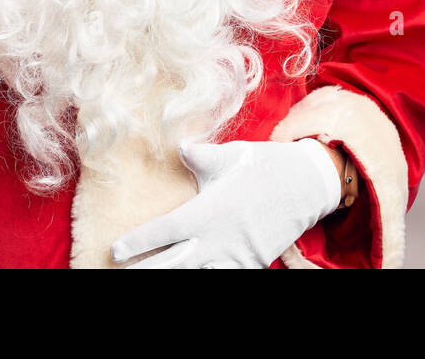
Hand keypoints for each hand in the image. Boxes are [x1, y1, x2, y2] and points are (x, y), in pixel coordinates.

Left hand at [111, 138, 342, 268]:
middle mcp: (218, 238)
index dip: (138, 243)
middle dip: (146, 270)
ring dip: (172, 276)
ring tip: (151, 276)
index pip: (164, 231)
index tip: (115, 249)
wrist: (308, 184)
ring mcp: (236, 255)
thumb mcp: (233, 155)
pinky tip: (191, 275)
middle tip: (121, 272)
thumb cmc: (266, 165)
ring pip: (196, 276)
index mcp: (209, 209)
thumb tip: (179, 146)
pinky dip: (205, 278)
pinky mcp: (251, 264)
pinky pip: (223, 277)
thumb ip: (201, 156)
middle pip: (173, 264)